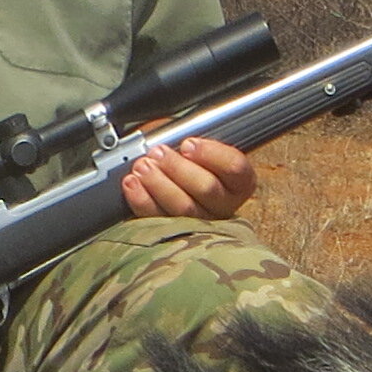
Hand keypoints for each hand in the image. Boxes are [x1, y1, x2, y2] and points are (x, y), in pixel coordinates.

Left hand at [117, 134, 255, 222]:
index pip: (235, 168)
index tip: (188, 144)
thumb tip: (170, 139)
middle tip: (158, 153)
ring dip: (159, 184)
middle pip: (208, 188)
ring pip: (184, 208)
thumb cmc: (186, 161)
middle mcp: (224, 204)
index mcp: (238, 181)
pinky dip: (143, 200)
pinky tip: (133, 184)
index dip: (210, 154)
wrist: (169, 179)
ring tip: (143, 167)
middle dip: (178, 168)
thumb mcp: (195, 145)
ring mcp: (202, 223)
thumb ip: (192, 140)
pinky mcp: (176, 233)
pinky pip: (159, 219)